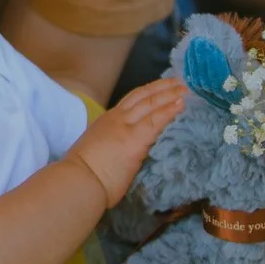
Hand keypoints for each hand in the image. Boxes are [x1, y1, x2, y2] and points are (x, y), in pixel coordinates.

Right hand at [68, 78, 189, 206]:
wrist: (77, 181)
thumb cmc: (83, 173)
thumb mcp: (96, 148)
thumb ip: (111, 143)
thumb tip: (121, 149)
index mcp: (106, 120)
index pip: (132, 100)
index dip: (149, 91)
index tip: (163, 87)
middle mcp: (116, 118)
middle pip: (143, 96)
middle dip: (163, 87)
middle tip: (181, 82)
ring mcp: (125, 127)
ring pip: (151, 104)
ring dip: (171, 95)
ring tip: (186, 90)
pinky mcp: (135, 140)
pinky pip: (156, 121)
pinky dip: (170, 111)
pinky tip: (181, 105)